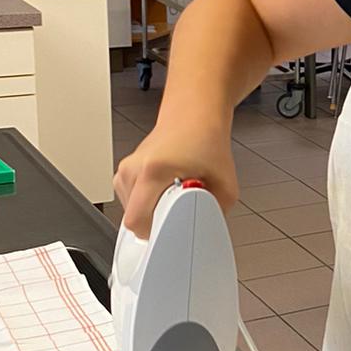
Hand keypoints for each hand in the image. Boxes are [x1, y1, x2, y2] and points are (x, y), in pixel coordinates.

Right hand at [114, 117, 237, 237]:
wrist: (194, 116)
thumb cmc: (206, 142)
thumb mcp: (225, 185)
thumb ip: (214, 212)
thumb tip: (204, 231)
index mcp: (153, 170)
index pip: (136, 221)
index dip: (156, 234)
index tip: (171, 234)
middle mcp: (134, 169)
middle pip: (133, 220)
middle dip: (157, 223)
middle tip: (179, 209)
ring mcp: (126, 170)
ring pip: (131, 212)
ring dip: (152, 212)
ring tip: (173, 195)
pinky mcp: (124, 172)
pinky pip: (131, 202)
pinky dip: (147, 203)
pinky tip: (164, 190)